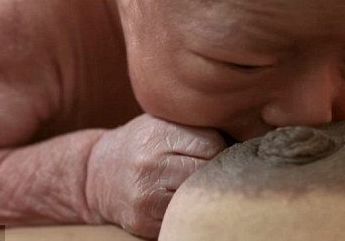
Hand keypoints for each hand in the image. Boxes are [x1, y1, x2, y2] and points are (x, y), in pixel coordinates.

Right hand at [85, 114, 226, 238]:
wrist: (97, 172)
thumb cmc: (140, 143)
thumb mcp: (161, 122)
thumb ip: (194, 126)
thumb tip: (248, 133)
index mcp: (156, 134)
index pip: (212, 144)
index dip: (218, 146)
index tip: (211, 149)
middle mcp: (149, 165)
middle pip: (207, 172)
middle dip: (212, 170)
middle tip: (206, 167)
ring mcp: (146, 197)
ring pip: (198, 198)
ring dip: (202, 192)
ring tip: (194, 182)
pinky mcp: (144, 222)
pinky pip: (182, 217)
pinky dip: (188, 210)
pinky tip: (181, 199)